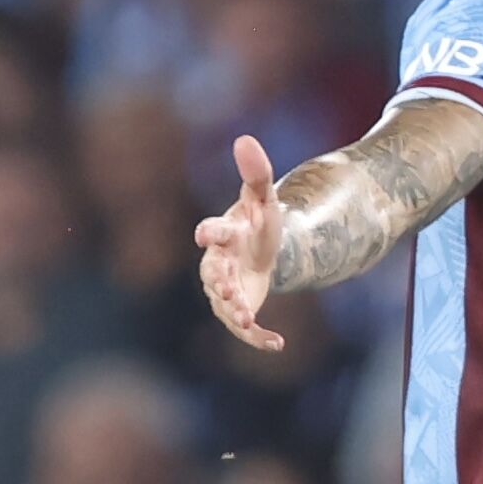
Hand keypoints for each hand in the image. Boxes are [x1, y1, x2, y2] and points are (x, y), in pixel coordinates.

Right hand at [195, 134, 285, 349]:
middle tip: (229, 290)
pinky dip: (257, 338)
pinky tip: (277, 344)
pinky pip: (243, 328)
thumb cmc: (257, 223)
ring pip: (223, 304)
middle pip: (213, 274)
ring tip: (247, 318)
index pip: (213, 232)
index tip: (205, 233)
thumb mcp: (263, 198)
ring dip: (234, 311)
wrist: (264, 252)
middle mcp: (217, 264)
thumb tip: (245, 139)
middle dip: (220, 282)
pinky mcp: (237, 310)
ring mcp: (224, 290)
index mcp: (223, 234)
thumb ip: (257, 172)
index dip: (209, 232)